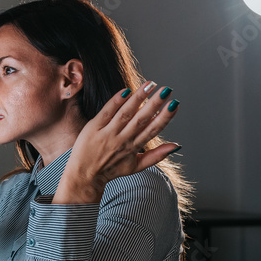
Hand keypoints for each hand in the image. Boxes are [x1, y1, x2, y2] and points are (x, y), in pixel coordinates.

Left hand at [53, 82, 179, 204]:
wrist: (84, 176)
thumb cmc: (111, 170)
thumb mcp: (136, 166)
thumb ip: (157, 156)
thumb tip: (177, 146)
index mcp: (134, 147)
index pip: (153, 130)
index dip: (165, 117)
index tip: (174, 104)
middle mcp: (122, 140)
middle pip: (141, 119)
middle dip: (155, 104)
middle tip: (166, 89)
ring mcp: (107, 133)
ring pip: (126, 113)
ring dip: (138, 98)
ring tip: (150, 84)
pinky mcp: (93, 128)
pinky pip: (106, 111)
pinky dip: (116, 101)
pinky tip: (126, 90)